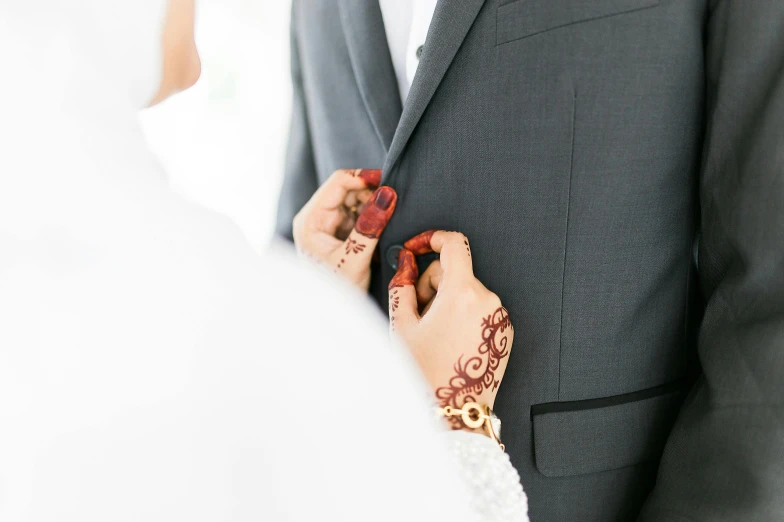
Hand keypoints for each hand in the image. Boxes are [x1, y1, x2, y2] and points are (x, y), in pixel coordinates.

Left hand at [293, 169, 396, 289]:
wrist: (330, 317)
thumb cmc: (337, 292)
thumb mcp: (354, 258)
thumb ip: (370, 227)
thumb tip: (387, 194)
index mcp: (311, 220)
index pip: (339, 182)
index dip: (365, 178)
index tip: (392, 182)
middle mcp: (316, 218)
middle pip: (349, 190)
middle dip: (373, 196)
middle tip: (397, 206)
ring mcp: (328, 226)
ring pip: (357, 203)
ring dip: (375, 209)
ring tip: (392, 223)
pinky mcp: (340, 234)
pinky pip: (360, 217)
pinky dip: (374, 220)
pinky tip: (385, 232)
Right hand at [389, 230, 513, 418]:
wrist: (454, 412)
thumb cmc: (425, 372)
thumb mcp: (402, 325)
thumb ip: (403, 285)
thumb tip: (407, 261)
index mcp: (462, 292)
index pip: (454, 244)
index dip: (432, 238)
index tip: (419, 247)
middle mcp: (487, 299)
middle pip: (455, 270)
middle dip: (433, 283)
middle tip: (418, 313)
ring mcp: (499, 315)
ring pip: (467, 290)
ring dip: (447, 300)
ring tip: (435, 333)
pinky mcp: (505, 330)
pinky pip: (480, 308)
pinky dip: (463, 314)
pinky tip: (450, 340)